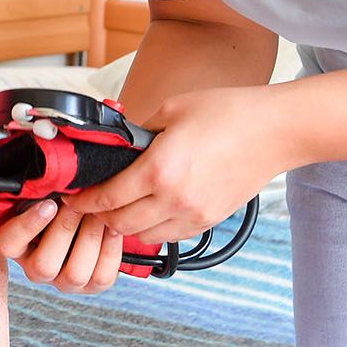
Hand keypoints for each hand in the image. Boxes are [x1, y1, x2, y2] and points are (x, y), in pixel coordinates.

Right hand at [0, 199, 124, 293]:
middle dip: (67, 228)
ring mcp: (64, 281)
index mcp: (16, 245)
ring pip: (75, 274)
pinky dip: (111, 249)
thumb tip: (56, 180)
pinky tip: (113, 227)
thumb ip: (44, 191)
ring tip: (99, 213)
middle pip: (44, 265)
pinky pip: (102, 276)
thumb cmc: (61, 200)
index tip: (48, 204)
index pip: (8, 244)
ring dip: (90, 238)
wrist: (87, 217)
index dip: (27, 227)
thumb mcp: (45, 194)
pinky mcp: (92, 286)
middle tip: (81, 202)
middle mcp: (37, 270)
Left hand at [65, 85, 289, 245]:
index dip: (83, 202)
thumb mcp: (172, 109)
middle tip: (92, 203)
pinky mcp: (210, 221)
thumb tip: (120, 145)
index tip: (73, 198)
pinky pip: (171, 235)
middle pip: (120, 225)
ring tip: (122, 207)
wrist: (273, 131)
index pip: (107, 198)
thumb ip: (140, 132)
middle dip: (100, 216)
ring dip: (127, 226)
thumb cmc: (226, 112)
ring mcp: (194, 215)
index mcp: (159, 170)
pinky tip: (153, 210)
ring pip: (144, 237)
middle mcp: (174, 200)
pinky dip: (155, 228)